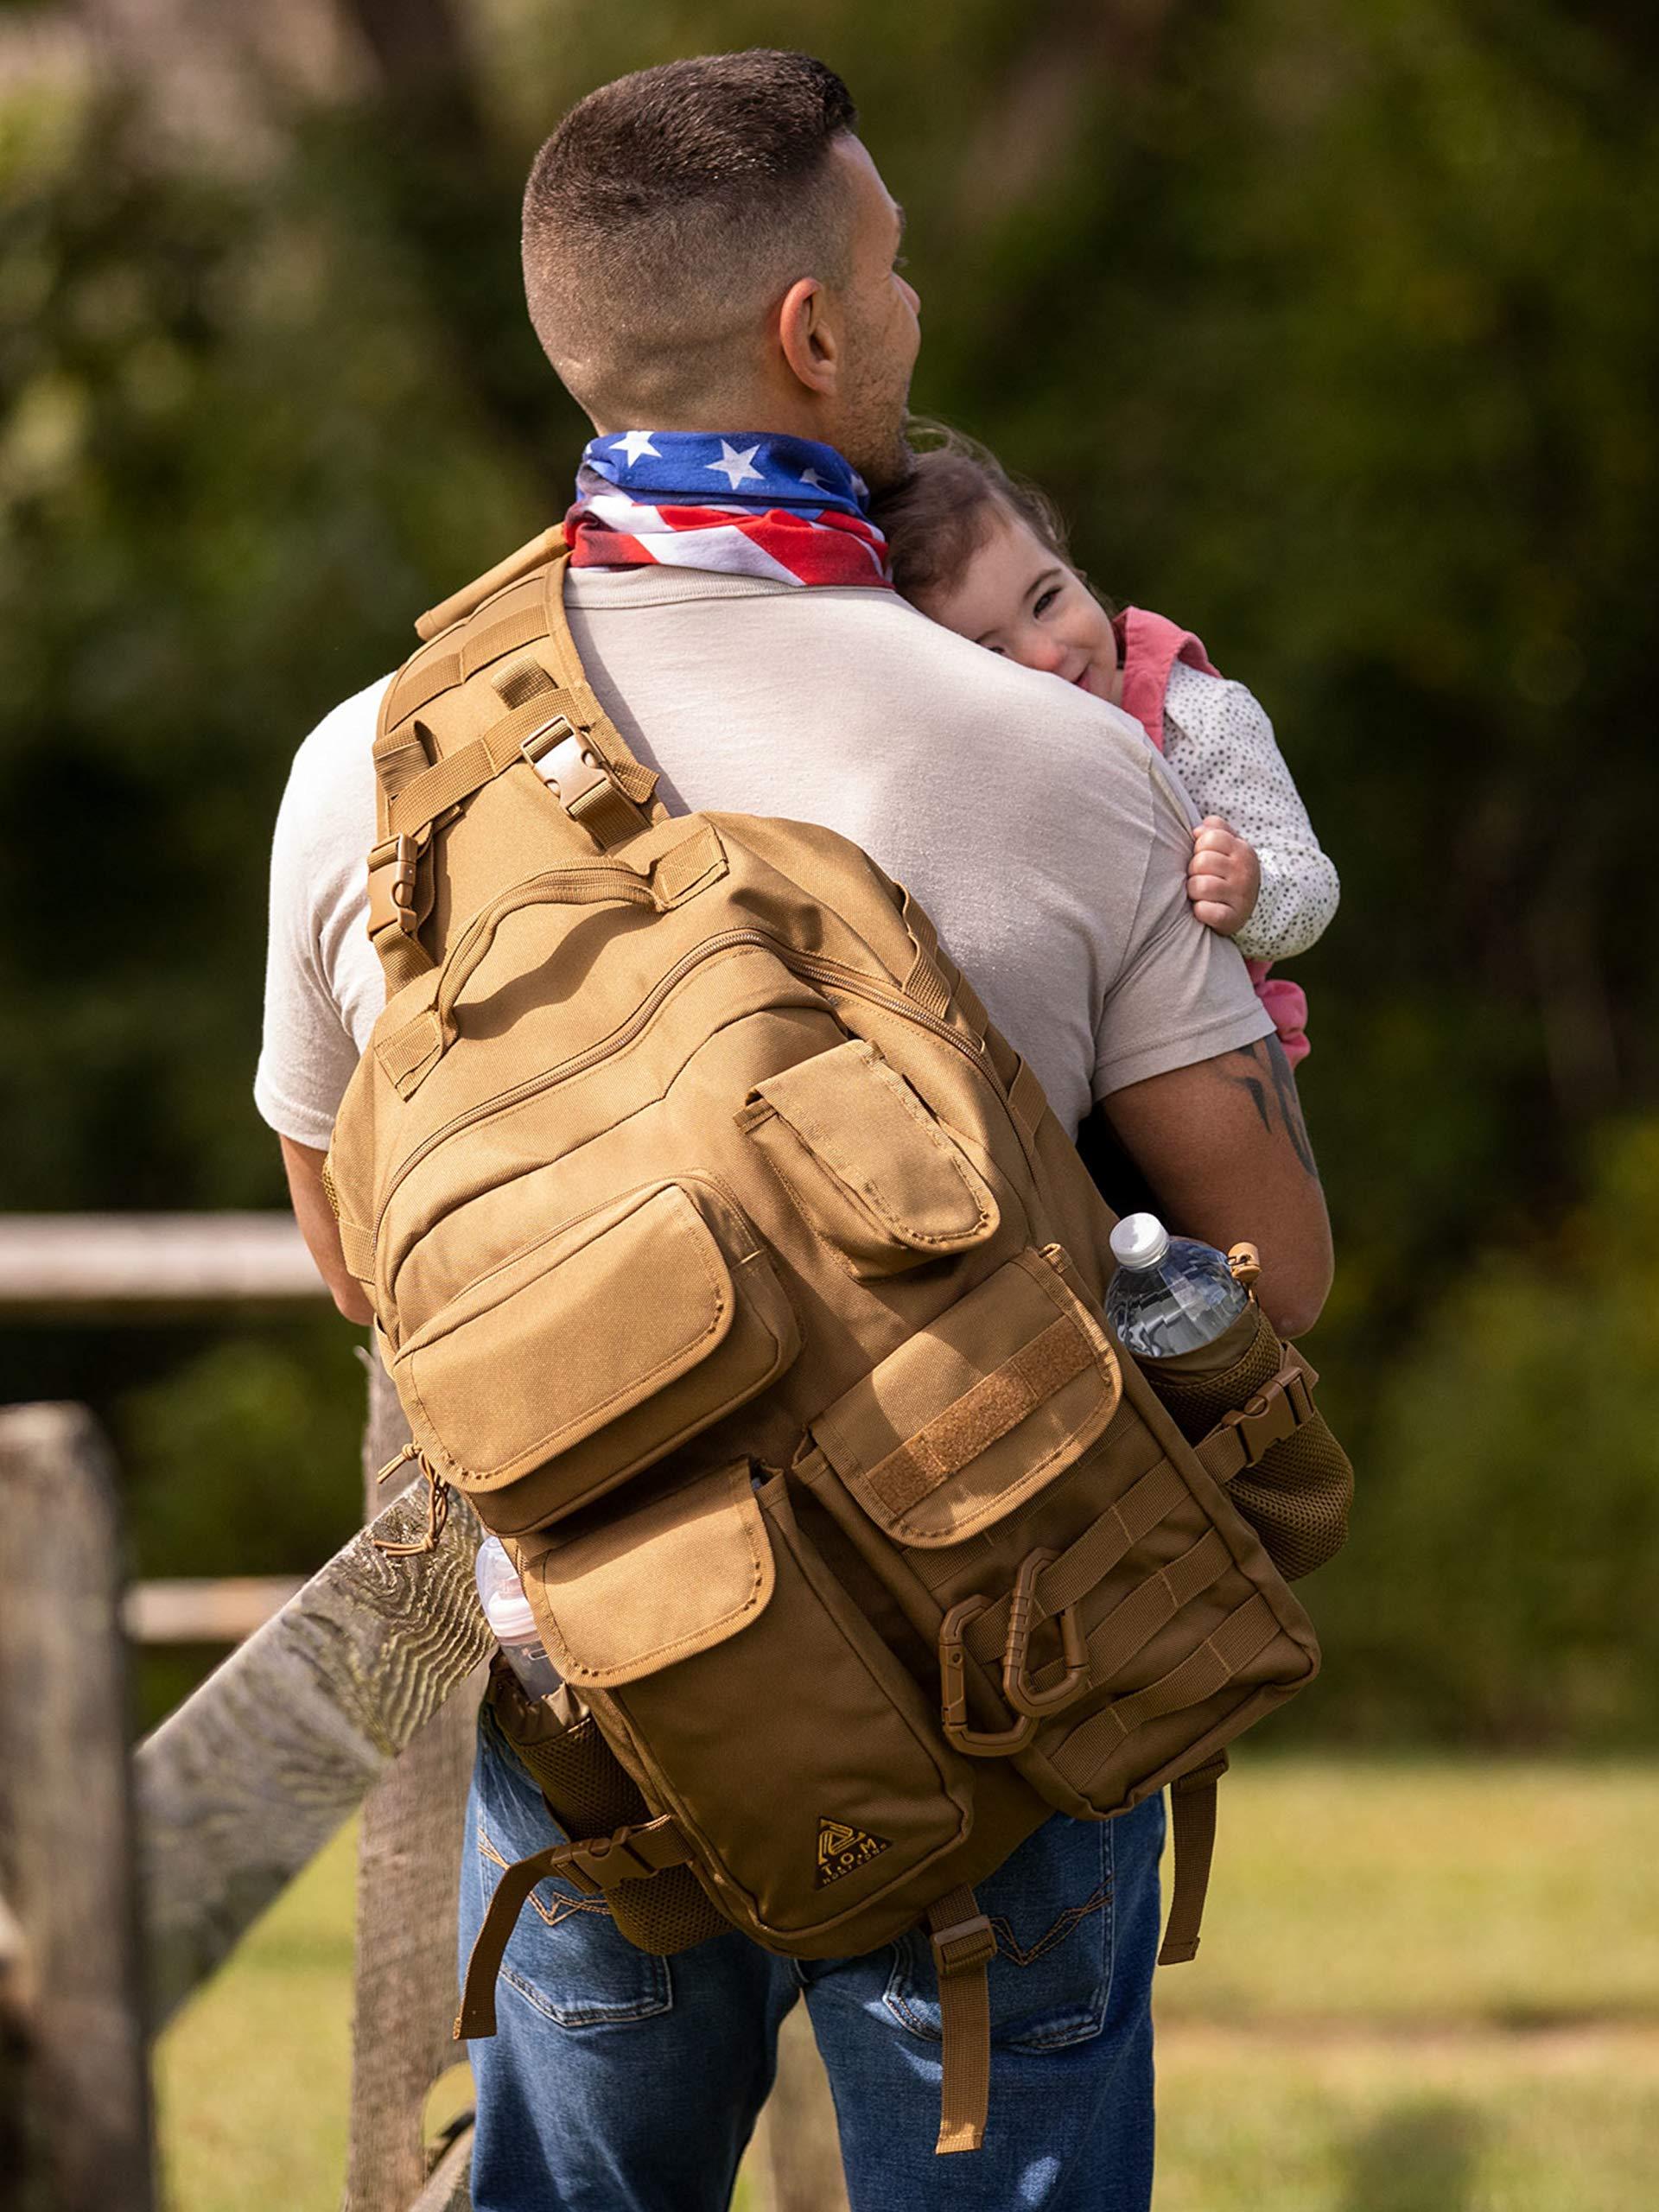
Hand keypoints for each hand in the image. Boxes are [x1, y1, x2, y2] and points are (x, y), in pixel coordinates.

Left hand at [1188, 816, 1259, 936]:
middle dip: (1194, 871)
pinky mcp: (1232, 918)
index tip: (1205, 858)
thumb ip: (1215, 829)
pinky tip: (1205, 909)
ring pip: (1200, 886)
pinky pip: (1204, 911)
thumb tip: (1198, 829)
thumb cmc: (1230, 872)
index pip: (1210, 837)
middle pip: (1201, 862)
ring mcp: (1240, 895)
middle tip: (1202, 878)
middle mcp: (1244, 871)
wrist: (1250, 907)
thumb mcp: (1230, 846)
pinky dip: (1199, 911)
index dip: (1200, 847)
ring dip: (1194, 891)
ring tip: (1201, 894)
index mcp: (1241, 850)